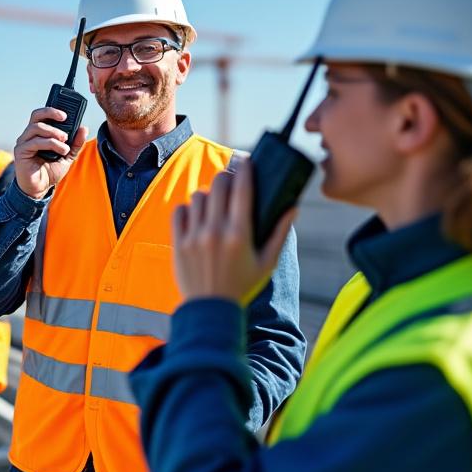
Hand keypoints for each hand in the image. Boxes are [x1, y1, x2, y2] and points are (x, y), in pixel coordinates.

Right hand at [13, 107, 87, 197]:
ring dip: (53, 133)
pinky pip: (35, 142)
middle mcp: (29, 135)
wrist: (40, 188)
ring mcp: (23, 142)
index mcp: (39, 133)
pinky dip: (50, 144)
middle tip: (65, 119)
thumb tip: (83, 128)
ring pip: (37, 128)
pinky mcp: (20, 151)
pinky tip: (60, 151)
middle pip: (36, 115)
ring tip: (65, 142)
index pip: (42, 114)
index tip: (66, 114)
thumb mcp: (68, 155)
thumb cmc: (50, 170)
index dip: (52, 110)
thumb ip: (75, 143)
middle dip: (51, 113)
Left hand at [171, 160, 294, 304]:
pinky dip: (188, 208)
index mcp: (240, 234)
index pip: (242, 189)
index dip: (245, 169)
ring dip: (208, 194)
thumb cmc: (242, 286)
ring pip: (198, 196)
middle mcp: (216, 232)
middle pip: (218, 185)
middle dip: (227, 178)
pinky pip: (179, 211)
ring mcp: (194, 237)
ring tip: (214, 202)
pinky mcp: (178, 243)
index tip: (247, 161)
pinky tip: (197, 214)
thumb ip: (279, 234)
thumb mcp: (267, 263)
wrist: (210, 310)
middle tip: (231, 181)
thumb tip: (293, 208)